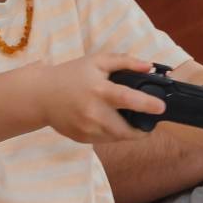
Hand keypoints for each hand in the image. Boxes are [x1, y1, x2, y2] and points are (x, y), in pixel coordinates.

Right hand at [40, 54, 164, 144]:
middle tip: (149, 122)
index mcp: (99, 91)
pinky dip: (112, 134)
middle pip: (125, 130)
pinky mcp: (82, 138)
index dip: (146, 104)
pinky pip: (105, 140)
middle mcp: (93, 113)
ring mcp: (86, 128)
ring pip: (117, 138)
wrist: (40, 96)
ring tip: (130, 120)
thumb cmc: (72, 75)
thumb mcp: (97, 62)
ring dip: (128, 132)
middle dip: (142, 130)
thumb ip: (125, 62)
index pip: (127, 99)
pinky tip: (109, 122)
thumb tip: (149, 66)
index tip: (161, 108)